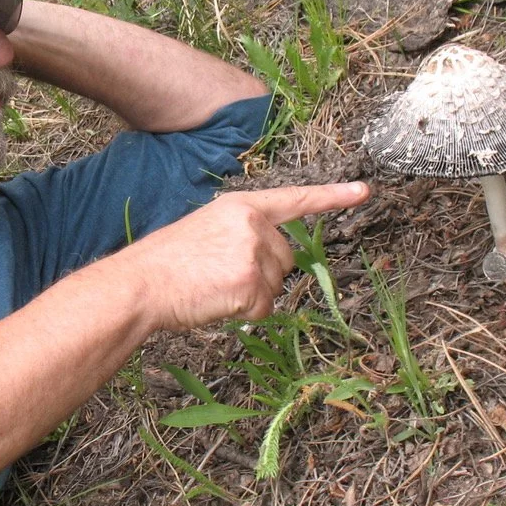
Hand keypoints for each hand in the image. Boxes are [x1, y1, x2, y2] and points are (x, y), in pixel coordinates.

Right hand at [113, 182, 370, 330]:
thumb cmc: (166, 264)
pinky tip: (217, 302)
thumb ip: (242, 236)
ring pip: (277, 286)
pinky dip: (245, 314)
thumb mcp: (206, 232)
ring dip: (252, 296)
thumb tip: (272, 261)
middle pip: (287, 260)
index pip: (295, 200)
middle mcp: (253, 224)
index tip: (363, 192)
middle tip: (221, 278)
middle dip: (263, 276)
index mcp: (241, 207)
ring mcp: (254, 252)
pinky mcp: (251, 282)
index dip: (332, 197)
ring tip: (214, 288)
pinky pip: (264, 309)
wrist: (141, 284)